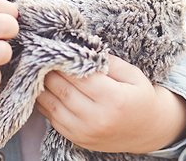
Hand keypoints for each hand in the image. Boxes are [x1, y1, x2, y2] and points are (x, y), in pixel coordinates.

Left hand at [35, 55, 185, 152]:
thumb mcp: (132, 74)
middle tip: (40, 55)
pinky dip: (44, 101)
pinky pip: (52, 118)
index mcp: (114, 99)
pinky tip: (44, 87)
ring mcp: (85, 132)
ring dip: (41, 85)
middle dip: (48, 70)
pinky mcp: (77, 139)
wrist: (148, 131)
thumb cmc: (140, 98)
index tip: (53, 47)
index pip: (78, 76)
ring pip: (52, 104)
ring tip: (37, 69)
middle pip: (61, 89)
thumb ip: (108, 61)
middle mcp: (98, 119)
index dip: (62, 61)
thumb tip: (82, 48)